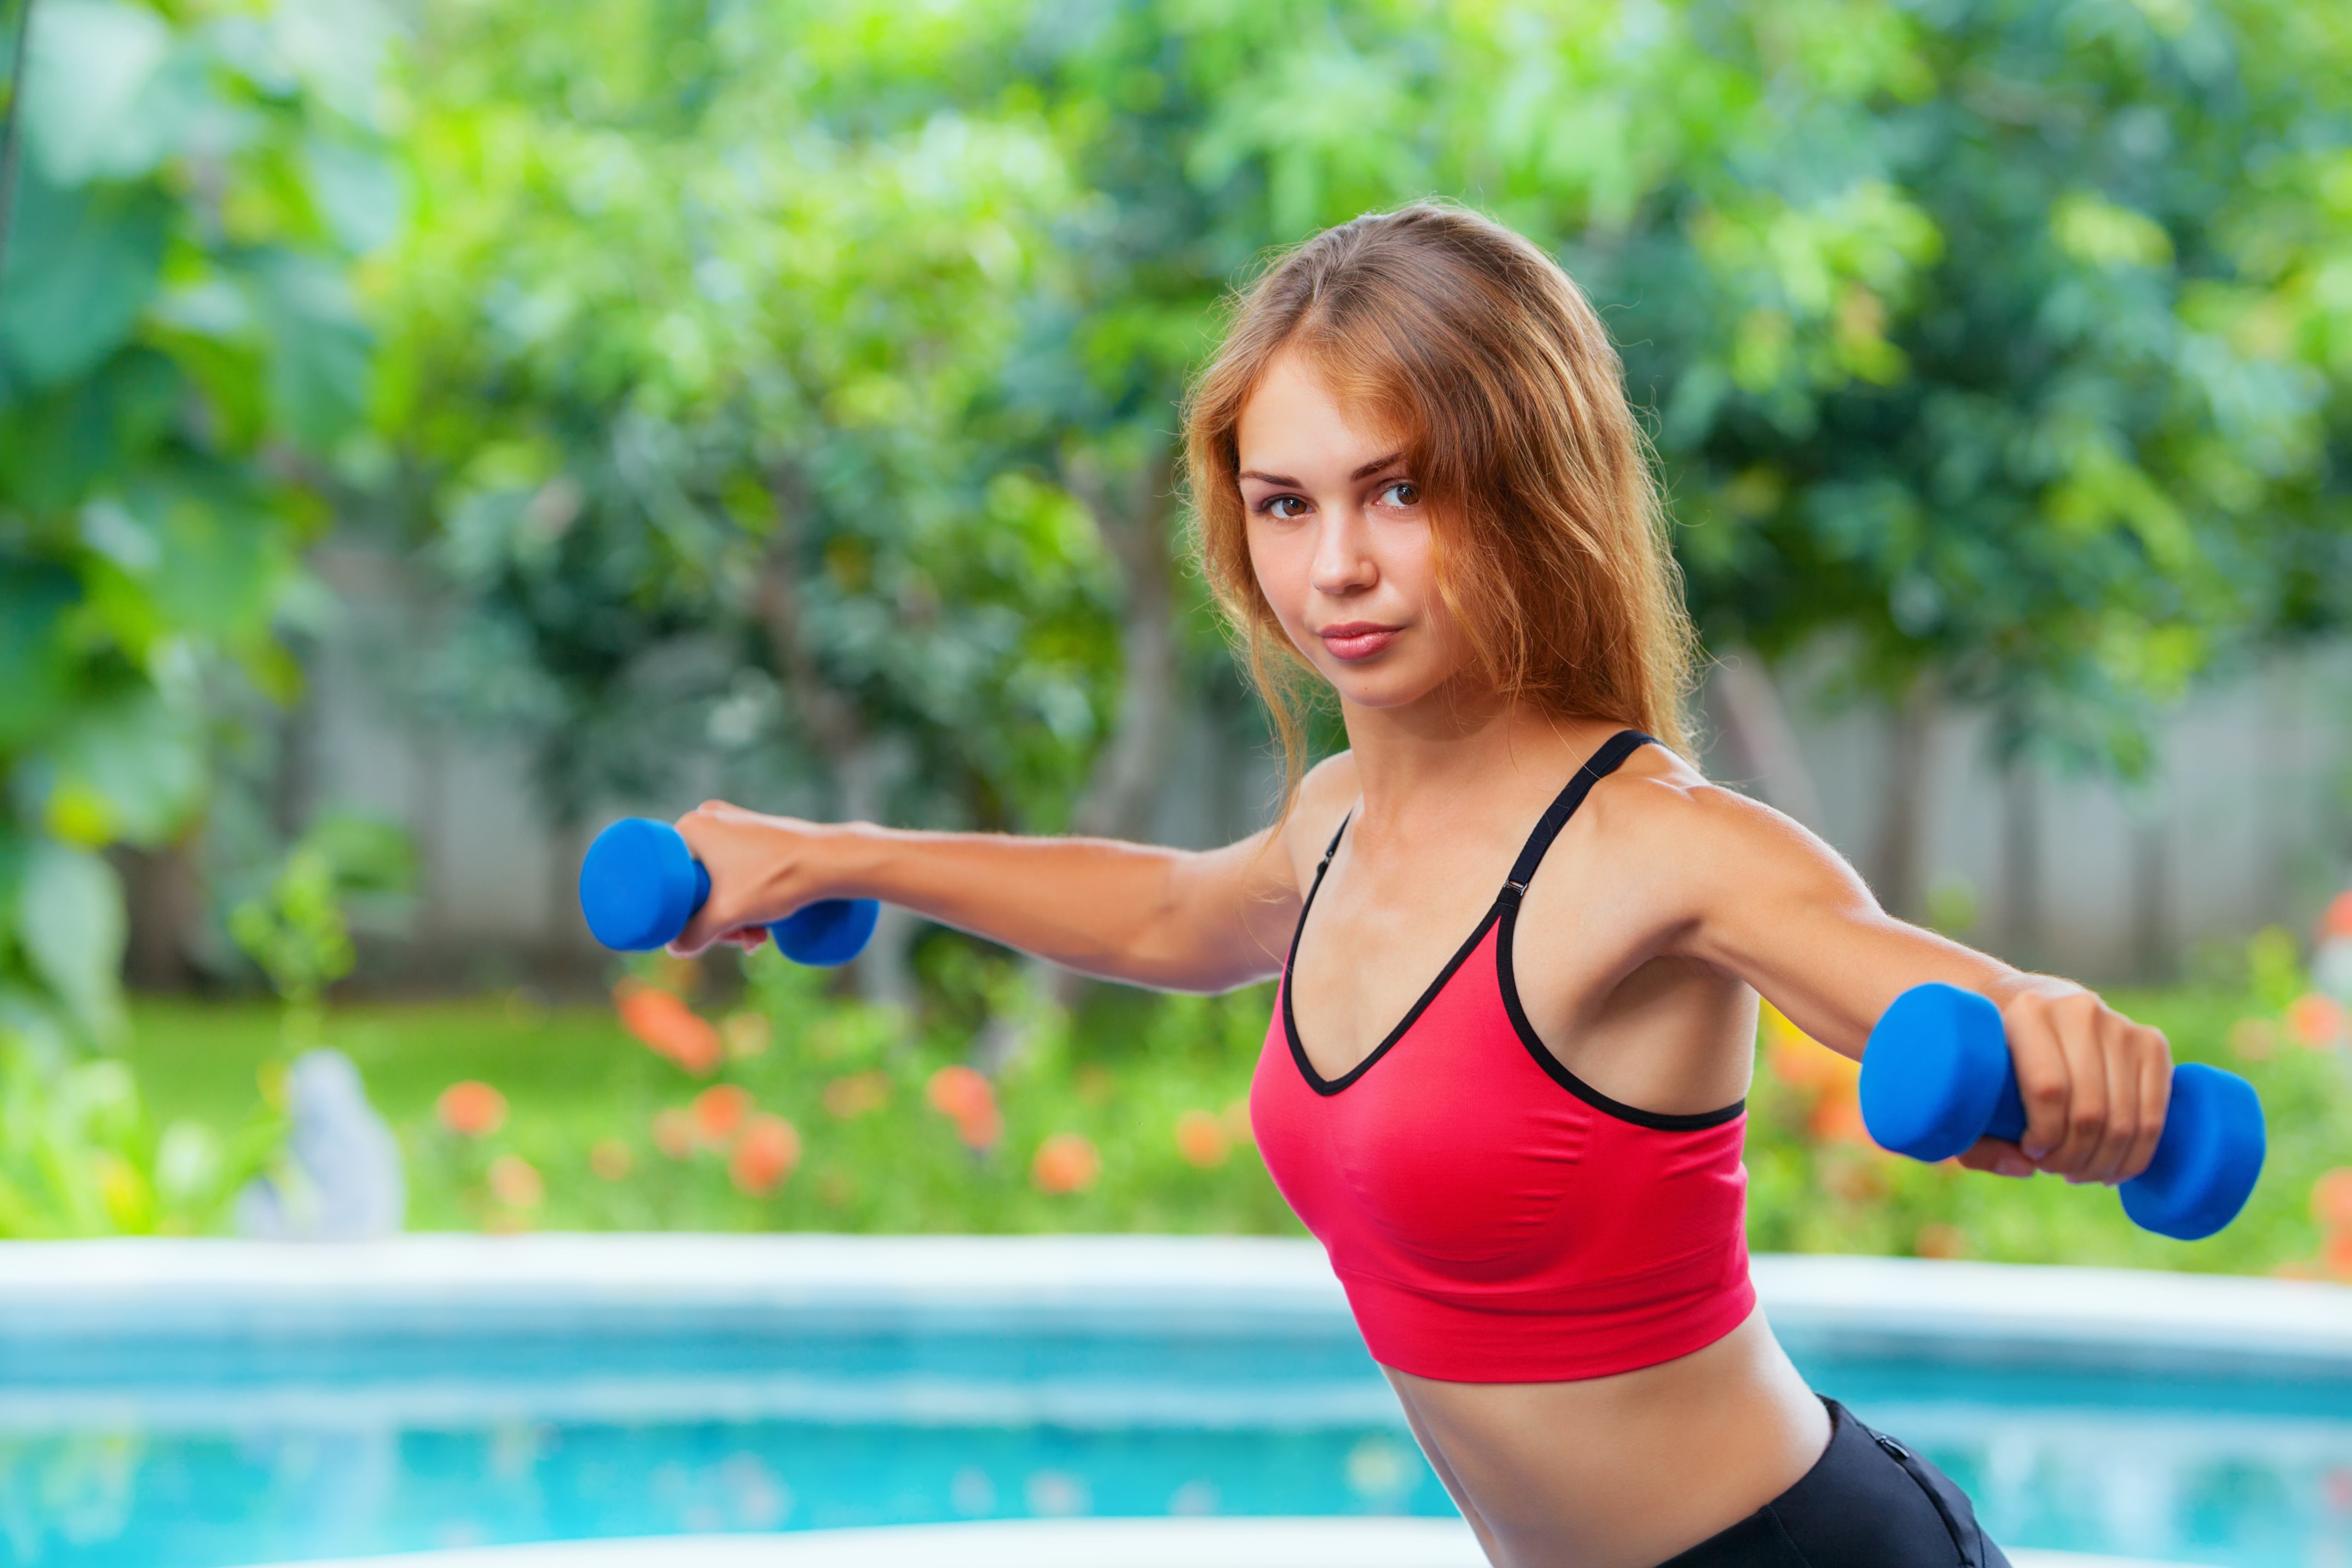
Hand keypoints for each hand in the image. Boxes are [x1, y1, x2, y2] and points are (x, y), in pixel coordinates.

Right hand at [667, 800, 833, 956]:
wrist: (831, 860)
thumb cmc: (776, 879)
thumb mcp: (727, 914)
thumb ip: (693, 935)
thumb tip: (675, 949)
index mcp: (692, 826)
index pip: (671, 878)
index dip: (686, 913)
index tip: (711, 934)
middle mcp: (711, 818)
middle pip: (698, 883)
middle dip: (718, 919)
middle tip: (739, 940)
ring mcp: (738, 823)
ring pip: (722, 881)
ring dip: (736, 915)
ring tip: (758, 938)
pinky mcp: (760, 834)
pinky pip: (742, 871)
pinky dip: (749, 898)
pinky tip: (764, 924)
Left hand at [1954, 982, 2170, 1184]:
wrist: (2018, 997)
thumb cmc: (1988, 1053)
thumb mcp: (1967, 1086)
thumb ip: (1976, 1139)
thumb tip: (2023, 1168)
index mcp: (2028, 1013)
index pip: (2048, 1089)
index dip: (2044, 1135)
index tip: (2031, 1152)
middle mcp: (2077, 1011)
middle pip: (2090, 1110)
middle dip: (2073, 1157)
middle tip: (2055, 1168)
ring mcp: (2119, 1025)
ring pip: (2125, 1117)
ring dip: (2105, 1161)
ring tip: (2080, 1172)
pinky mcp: (2150, 1042)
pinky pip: (2156, 1111)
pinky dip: (2138, 1152)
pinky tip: (2115, 1168)